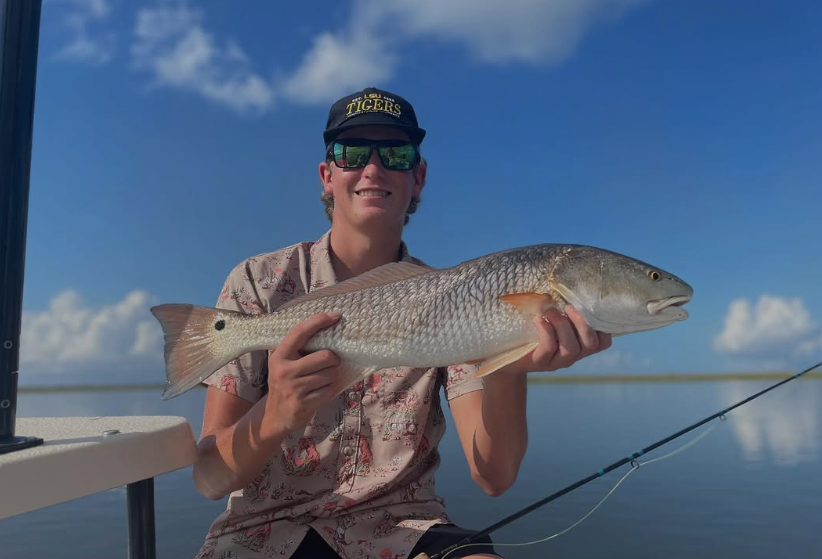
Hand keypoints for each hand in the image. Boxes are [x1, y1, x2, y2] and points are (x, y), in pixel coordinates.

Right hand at [264, 312, 341, 432]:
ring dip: (331, 377)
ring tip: (321, 380)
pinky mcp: (303, 404)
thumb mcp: (285, 363)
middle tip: (329, 364)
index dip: (318, 321)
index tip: (335, 315)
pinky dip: (329, 391)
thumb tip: (328, 328)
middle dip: (333, 360)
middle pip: (325, 356)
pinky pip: (329, 391)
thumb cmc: (287, 383)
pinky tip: (319, 393)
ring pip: (330, 374)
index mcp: (279, 355)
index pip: (300, 332)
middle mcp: (284, 370)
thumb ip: (299, 349)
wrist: (276, 415)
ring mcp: (293, 388)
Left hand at [514, 306, 611, 373]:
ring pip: (571, 348)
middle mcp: (572, 356)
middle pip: (591, 344)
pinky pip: (549, 348)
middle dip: (582, 322)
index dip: (602, 327)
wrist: (506, 353)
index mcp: (580, 345)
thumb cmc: (531, 330)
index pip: (603, 342)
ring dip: (562, 325)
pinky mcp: (539, 363)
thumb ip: (561, 307)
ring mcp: (557, 362)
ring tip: (550, 311)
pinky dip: (546, 330)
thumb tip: (560, 284)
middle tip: (568, 307)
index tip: (587, 309)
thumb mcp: (550, 318)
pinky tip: (538, 320)